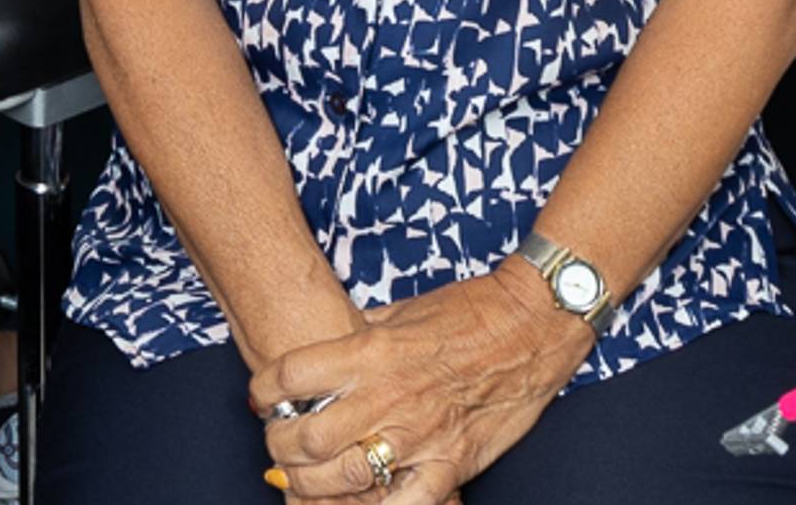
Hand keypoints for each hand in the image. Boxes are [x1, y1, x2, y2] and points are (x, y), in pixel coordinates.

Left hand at [246, 264, 595, 501]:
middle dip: (279, 446)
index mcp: (371, 350)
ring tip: (303, 478)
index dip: (263, 391)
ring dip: (311, 484)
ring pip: (345, 477)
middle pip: (306, 437)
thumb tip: (321, 347)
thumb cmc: (468, 310)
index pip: (290, 376)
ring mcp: (421, 434)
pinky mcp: (453, 462)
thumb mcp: (399, 312)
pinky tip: (360, 503)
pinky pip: (406, 504)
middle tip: (277, 444)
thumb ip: (358, 335)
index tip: (262, 398)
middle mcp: (388, 394)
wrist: (533, 323)